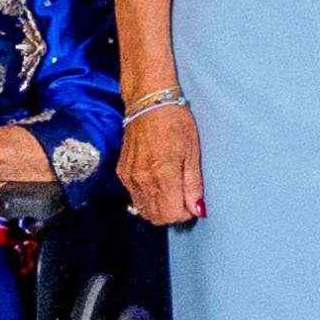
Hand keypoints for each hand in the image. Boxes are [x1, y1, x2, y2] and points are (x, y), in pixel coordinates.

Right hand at [118, 106, 203, 225]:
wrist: (148, 102)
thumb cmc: (175, 122)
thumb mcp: (192, 152)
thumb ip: (193, 185)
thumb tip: (197, 210)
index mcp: (163, 175)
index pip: (171, 215)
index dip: (184, 213)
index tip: (191, 201)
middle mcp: (142, 180)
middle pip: (156, 217)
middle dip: (171, 213)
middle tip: (182, 197)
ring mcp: (129, 177)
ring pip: (143, 210)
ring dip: (158, 207)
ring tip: (170, 190)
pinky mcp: (122, 172)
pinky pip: (134, 196)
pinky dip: (146, 197)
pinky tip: (156, 183)